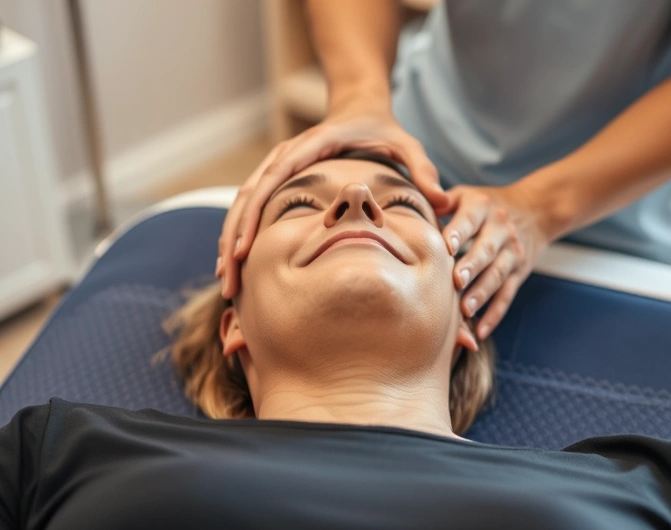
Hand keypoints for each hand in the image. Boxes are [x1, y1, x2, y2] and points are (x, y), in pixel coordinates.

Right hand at [217, 106, 447, 297]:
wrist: (361, 107)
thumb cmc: (384, 130)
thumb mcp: (408, 145)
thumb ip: (423, 170)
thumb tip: (443, 200)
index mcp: (310, 146)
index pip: (273, 180)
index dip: (254, 216)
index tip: (243, 249)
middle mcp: (286, 155)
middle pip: (248, 197)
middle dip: (233, 239)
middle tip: (229, 281)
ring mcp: (277, 166)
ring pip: (242, 204)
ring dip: (230, 242)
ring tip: (226, 282)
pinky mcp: (276, 178)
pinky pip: (250, 207)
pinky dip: (239, 234)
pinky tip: (235, 266)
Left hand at [441, 183, 550, 339]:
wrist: (535, 209)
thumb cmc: (484, 205)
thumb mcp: (465, 194)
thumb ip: (440, 200)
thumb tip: (412, 206)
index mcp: (482, 207)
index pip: (470, 220)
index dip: (458, 231)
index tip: (445, 245)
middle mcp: (500, 229)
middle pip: (486, 249)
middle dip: (471, 266)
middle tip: (455, 282)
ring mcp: (512, 252)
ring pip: (497, 274)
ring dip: (482, 293)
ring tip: (466, 311)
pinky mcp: (519, 273)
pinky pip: (507, 295)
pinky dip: (495, 314)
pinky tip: (481, 331)